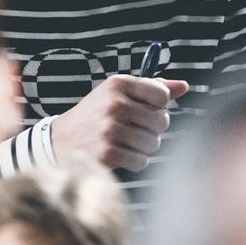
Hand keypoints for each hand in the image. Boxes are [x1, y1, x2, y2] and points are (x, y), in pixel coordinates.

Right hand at [50, 75, 188, 170]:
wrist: (61, 140)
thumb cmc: (96, 115)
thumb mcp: (117, 94)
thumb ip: (151, 88)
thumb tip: (184, 86)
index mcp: (117, 84)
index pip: (162, 95)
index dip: (156, 106)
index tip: (142, 109)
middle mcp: (113, 104)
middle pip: (161, 121)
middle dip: (152, 129)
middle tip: (134, 129)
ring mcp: (110, 130)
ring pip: (153, 143)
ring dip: (144, 147)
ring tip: (126, 142)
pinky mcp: (107, 154)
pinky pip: (141, 161)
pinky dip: (135, 161)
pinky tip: (120, 154)